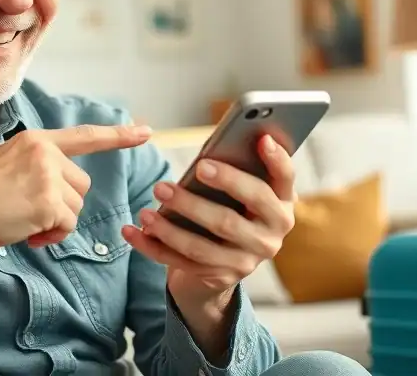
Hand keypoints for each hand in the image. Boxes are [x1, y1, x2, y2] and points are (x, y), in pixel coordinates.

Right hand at [0, 123, 150, 318]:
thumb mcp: (7, 167)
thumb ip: (38, 169)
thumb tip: (66, 193)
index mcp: (35, 140)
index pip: (84, 136)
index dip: (117, 137)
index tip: (145, 131)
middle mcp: (45, 152)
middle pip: (82, 186)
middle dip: (63, 206)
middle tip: (28, 213)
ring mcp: (48, 175)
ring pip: (76, 208)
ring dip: (55, 223)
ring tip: (23, 222)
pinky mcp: (48, 201)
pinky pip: (67, 226)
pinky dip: (50, 236)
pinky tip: (27, 233)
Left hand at [122, 134, 295, 304]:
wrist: (228, 262)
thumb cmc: (233, 208)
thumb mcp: (244, 192)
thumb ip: (237, 171)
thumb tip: (212, 151)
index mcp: (281, 207)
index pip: (285, 181)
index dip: (276, 160)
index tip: (261, 139)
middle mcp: (269, 238)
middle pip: (230, 221)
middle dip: (193, 203)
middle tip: (163, 186)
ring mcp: (244, 262)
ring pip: (201, 248)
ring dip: (168, 229)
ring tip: (145, 210)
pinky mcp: (218, 278)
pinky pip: (179, 262)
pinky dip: (151, 247)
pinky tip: (131, 231)